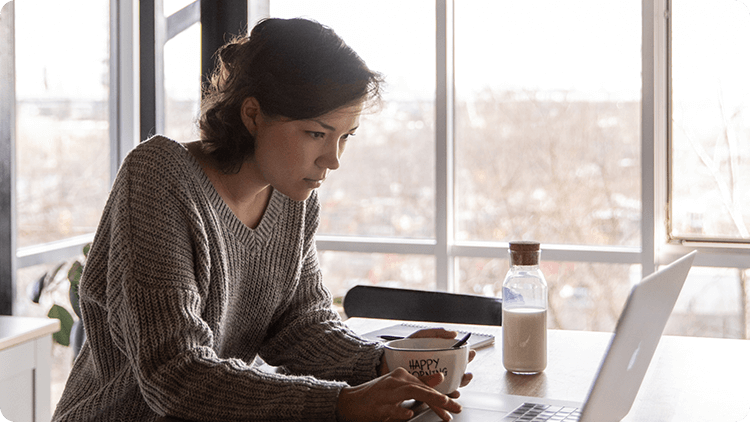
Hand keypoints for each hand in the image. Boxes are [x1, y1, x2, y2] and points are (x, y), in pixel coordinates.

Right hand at [336, 368, 460, 421]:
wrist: (349, 402)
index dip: (441, 396)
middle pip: (422, 388)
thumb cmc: (375, 396)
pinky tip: (409, 414)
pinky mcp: (377, 406)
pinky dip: (400, 411)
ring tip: (443, 406)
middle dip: (441, 399)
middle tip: (455, 408)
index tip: (453, 406)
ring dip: (429, 399)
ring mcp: (386, 393)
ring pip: (411, 392)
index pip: (425, 386)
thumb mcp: (399, 388)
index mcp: (401, 375)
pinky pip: (392, 408)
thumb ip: (420, 382)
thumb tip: (440, 377)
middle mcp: (395, 381)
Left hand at [377, 328, 475, 396]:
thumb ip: (436, 333)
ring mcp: (430, 381)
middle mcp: (437, 370)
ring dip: (456, 388)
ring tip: (458, 387)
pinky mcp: (422, 390)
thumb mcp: (420, 336)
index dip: (467, 356)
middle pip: (457, 375)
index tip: (471, 353)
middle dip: (465, 376)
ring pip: (449, 387)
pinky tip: (446, 395)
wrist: (383, 362)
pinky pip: (435, 395)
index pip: (457, 358)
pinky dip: (443, 396)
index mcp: (438, 357)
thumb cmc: (402, 348)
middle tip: (467, 374)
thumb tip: (453, 333)